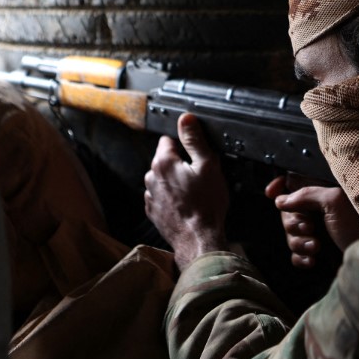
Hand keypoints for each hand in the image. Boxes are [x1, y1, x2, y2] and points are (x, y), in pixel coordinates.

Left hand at [144, 113, 228, 270]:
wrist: (198, 239)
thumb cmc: (205, 205)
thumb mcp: (208, 166)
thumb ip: (195, 140)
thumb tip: (186, 119)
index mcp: (163, 162)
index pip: (168, 140)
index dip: (185, 146)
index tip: (196, 156)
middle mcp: (151, 177)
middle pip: (165, 160)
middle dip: (180, 164)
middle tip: (199, 176)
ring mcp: (150, 196)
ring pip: (163, 179)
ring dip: (175, 181)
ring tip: (194, 193)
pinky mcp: (153, 211)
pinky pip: (162, 196)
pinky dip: (172, 197)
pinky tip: (187, 204)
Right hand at [265, 174, 358, 268]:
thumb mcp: (335, 201)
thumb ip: (308, 194)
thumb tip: (281, 199)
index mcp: (324, 192)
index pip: (294, 182)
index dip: (280, 186)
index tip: (271, 193)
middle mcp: (320, 209)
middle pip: (288, 212)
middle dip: (293, 222)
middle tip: (309, 228)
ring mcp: (319, 231)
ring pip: (291, 234)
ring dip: (299, 242)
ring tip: (317, 246)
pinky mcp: (319, 251)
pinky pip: (296, 253)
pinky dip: (301, 257)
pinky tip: (313, 260)